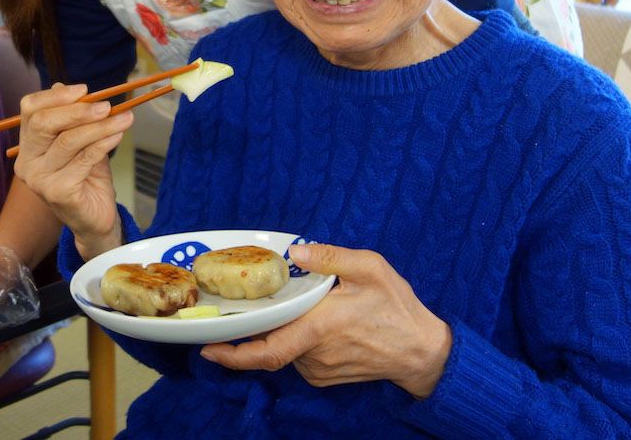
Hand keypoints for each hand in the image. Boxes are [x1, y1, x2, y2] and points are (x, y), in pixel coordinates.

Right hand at [13, 83, 132, 259]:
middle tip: (107, 106)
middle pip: (44, 123)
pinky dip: (104, 143)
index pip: (29, 110)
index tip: (84, 89)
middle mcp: (26, 163)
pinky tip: (119, 135)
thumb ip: (74, 118)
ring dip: (100, 126)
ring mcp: (40, 180)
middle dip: (78, 110)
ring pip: (68, 140)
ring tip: (125, 118)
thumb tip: (67, 86)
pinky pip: (84, 159)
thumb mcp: (82, 141)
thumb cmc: (87, 175)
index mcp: (28, 145)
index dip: (55, 96)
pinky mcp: (58, 193)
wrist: (95, 217)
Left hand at [200, 243, 451, 398]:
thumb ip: (330, 258)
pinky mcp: (326, 378)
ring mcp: (319, 370)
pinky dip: (296, 337)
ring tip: (294, 305)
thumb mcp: (370, 268)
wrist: (422, 351)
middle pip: (271, 343)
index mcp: (319, 327)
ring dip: (282, 328)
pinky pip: (300, 356)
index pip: (267, 350)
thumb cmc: (397, 306)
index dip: (234, 354)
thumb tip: (295, 253)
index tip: (208, 349)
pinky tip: (309, 320)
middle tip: (238, 308)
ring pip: (286, 348)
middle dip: (254, 327)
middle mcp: (314, 355)